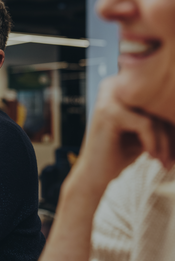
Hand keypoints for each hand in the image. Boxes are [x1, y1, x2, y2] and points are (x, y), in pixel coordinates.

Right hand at [64, 77, 174, 196]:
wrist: (94, 175)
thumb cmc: (119, 153)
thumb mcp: (143, 130)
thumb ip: (158, 115)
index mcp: (119, 85)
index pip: (156, 97)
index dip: (170, 121)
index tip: (174, 148)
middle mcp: (112, 86)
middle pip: (156, 104)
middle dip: (170, 131)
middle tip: (173, 157)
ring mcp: (108, 98)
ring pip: (154, 115)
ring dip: (165, 141)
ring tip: (164, 160)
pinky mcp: (110, 113)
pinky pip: (146, 124)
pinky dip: (154, 143)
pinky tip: (151, 156)